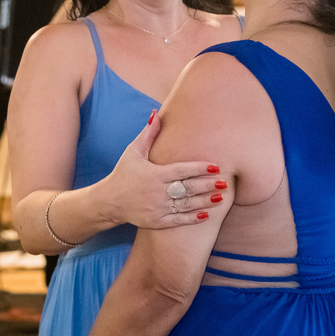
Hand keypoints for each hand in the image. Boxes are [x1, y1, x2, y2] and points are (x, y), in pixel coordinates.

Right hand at [103, 111, 224, 227]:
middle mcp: (157, 192)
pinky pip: (178, 220)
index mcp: (154, 174)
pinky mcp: (157, 221)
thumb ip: (148, 134)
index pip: (181, 170)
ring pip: (186, 205)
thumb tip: (157, 113)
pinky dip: (193, 218)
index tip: (216, 166)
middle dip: (207, 185)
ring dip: (205, 201)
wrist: (109, 201)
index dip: (199, 168)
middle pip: (187, 188)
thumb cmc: (123, 173)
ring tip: (221, 197)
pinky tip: (206, 214)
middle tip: (225, 183)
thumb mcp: (133, 152)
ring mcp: (157, 208)